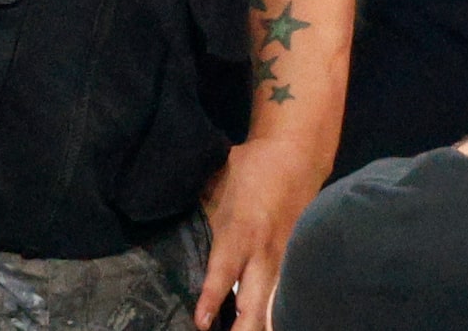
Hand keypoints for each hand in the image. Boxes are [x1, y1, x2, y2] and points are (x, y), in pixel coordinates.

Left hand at [197, 134, 325, 330]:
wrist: (299, 155)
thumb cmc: (252, 167)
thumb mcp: (218, 185)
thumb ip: (200, 216)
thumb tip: (168, 233)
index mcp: (241, 233)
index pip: (225, 272)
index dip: (212, 298)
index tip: (201, 322)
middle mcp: (264, 254)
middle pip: (256, 305)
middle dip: (242, 329)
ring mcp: (284, 262)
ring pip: (274, 308)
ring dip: (256, 325)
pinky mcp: (294, 264)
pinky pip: (281, 297)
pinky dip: (270, 315)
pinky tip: (257, 324)